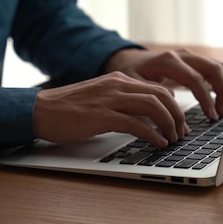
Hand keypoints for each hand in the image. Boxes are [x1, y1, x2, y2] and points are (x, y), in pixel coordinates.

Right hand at [33, 72, 189, 146]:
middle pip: (161, 96)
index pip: (157, 88)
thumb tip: (146, 116)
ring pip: (153, 106)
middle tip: (181, 133)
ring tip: (172, 139)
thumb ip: (121, 101)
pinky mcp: (102, 116)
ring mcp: (110, 99)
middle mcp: (117, 85)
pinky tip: (157, 144)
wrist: (41, 110)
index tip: (179, 123)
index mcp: (118, 80)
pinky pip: (136, 124)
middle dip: (177, 115)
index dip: (174, 106)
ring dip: (168, 125)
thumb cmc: (68, 109)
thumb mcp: (100, 97)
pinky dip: (152, 135)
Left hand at [103, 48, 222, 119]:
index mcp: (168, 61)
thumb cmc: (131, 73)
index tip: (211, 116)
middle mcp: (182, 55)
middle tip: (222, 113)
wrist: (129, 60)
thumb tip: (173, 115)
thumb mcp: (135, 86)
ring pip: (219, 67)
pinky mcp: (194, 62)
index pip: (196, 79)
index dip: (206, 99)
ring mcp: (190, 57)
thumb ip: (153, 97)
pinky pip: (215, 70)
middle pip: (214, 68)